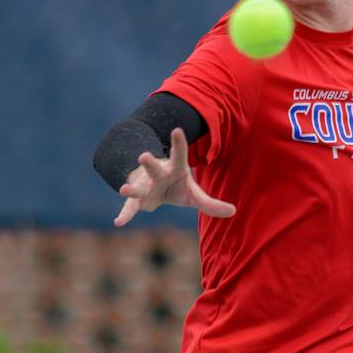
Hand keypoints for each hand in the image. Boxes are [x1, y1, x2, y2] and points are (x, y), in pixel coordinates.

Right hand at [113, 127, 235, 226]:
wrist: (153, 190)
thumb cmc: (175, 188)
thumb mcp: (194, 195)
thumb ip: (211, 203)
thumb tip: (233, 211)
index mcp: (174, 169)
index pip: (178, 155)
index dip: (178, 143)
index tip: (178, 130)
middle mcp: (157, 175)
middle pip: (154, 169)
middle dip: (149, 163)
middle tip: (143, 156)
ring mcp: (145, 187)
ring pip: (138, 187)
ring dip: (131, 189)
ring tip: (124, 189)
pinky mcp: (137, 200)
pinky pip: (130, 208)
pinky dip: (125, 215)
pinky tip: (118, 222)